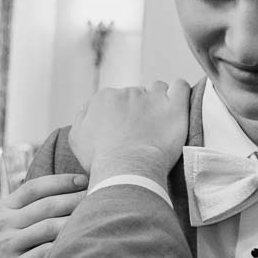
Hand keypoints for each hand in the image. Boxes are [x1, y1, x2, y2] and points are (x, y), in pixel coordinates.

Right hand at [0, 173, 87, 257]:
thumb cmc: (0, 245)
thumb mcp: (4, 220)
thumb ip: (26, 205)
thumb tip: (65, 186)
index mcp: (4, 208)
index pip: (34, 187)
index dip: (61, 181)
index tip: (83, 179)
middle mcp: (4, 223)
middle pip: (46, 206)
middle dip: (75, 199)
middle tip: (99, 195)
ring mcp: (9, 245)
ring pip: (49, 228)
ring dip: (74, 222)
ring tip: (95, 218)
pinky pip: (45, 253)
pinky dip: (63, 246)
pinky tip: (80, 242)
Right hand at [69, 80, 191, 183]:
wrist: (126, 170)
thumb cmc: (101, 160)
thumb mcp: (77, 139)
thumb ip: (82, 118)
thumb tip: (88, 107)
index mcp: (105, 99)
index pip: (116, 98)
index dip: (122, 114)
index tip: (126, 131)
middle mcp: (127, 93)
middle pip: (137, 94)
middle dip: (140, 109)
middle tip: (143, 132)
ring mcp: (152, 98)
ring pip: (158, 89)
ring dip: (159, 100)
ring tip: (160, 121)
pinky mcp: (174, 106)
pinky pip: (181, 87)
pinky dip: (180, 93)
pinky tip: (178, 105)